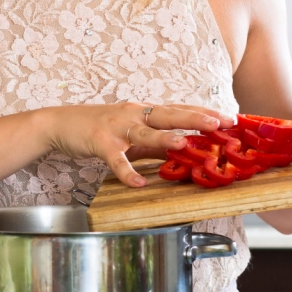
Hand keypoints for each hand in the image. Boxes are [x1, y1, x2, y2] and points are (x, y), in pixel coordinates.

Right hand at [43, 102, 234, 187]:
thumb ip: (156, 141)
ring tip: (183, 143)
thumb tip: (184, 149)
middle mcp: (134, 115)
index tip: (230, 117)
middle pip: (169, 114)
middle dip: (195, 118)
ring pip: (144, 132)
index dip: (204, 113)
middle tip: (220, 123)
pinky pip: (116, 159)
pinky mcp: (100, 143)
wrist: (60, 124)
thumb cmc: (99, 127)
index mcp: (144, 112)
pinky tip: (139, 182)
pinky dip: (127, 171)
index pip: (180, 109)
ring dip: (164, 137)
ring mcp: (117, 128)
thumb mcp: (131, 131)